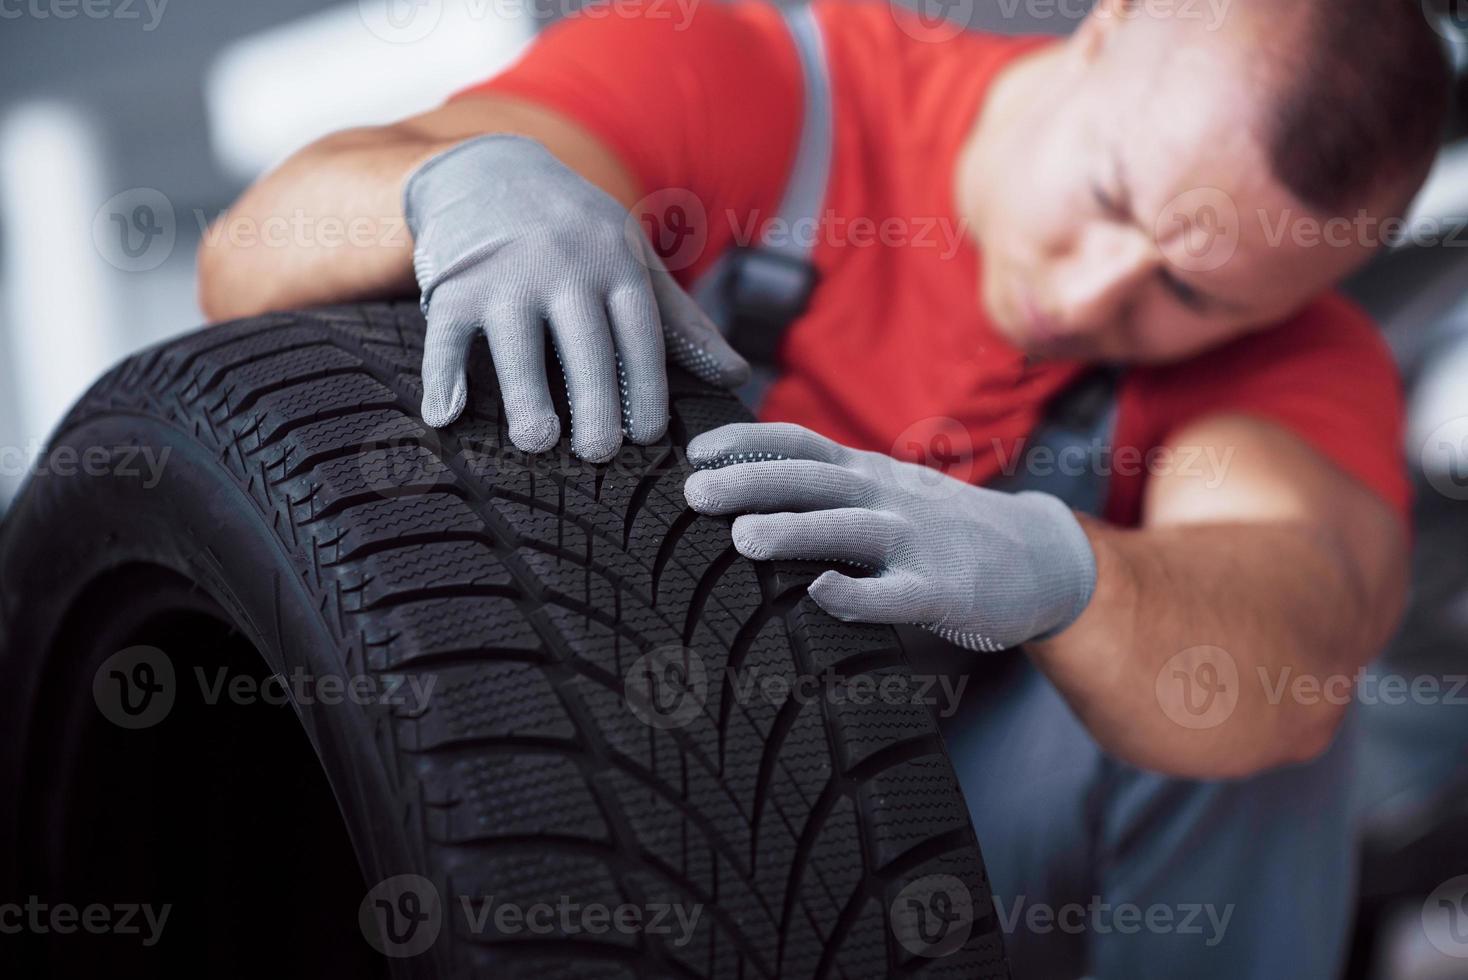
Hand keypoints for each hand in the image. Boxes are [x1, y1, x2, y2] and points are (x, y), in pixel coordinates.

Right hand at [404, 135, 749, 460]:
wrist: (490, 168)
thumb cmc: (577, 232)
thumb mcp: (633, 259)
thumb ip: (680, 320)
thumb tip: (737, 375)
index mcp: (615, 263)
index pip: (639, 332)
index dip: (646, 385)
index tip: (649, 436)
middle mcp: (563, 266)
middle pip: (584, 343)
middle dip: (595, 400)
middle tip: (600, 453)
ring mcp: (505, 275)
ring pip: (517, 343)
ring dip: (525, 394)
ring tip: (537, 442)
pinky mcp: (454, 284)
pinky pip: (446, 335)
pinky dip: (442, 375)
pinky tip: (445, 417)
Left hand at [683, 423, 1096, 650]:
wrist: (1043, 558)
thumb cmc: (943, 531)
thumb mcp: (888, 493)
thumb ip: (829, 491)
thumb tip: (742, 492)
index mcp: (869, 473)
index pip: (800, 445)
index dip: (746, 443)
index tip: (693, 451)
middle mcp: (888, 498)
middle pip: (814, 481)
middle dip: (751, 483)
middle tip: (693, 493)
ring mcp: (918, 543)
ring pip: (849, 531)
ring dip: (796, 531)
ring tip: (742, 538)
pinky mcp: (944, 591)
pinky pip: (896, 593)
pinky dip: (858, 594)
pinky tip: (819, 595)